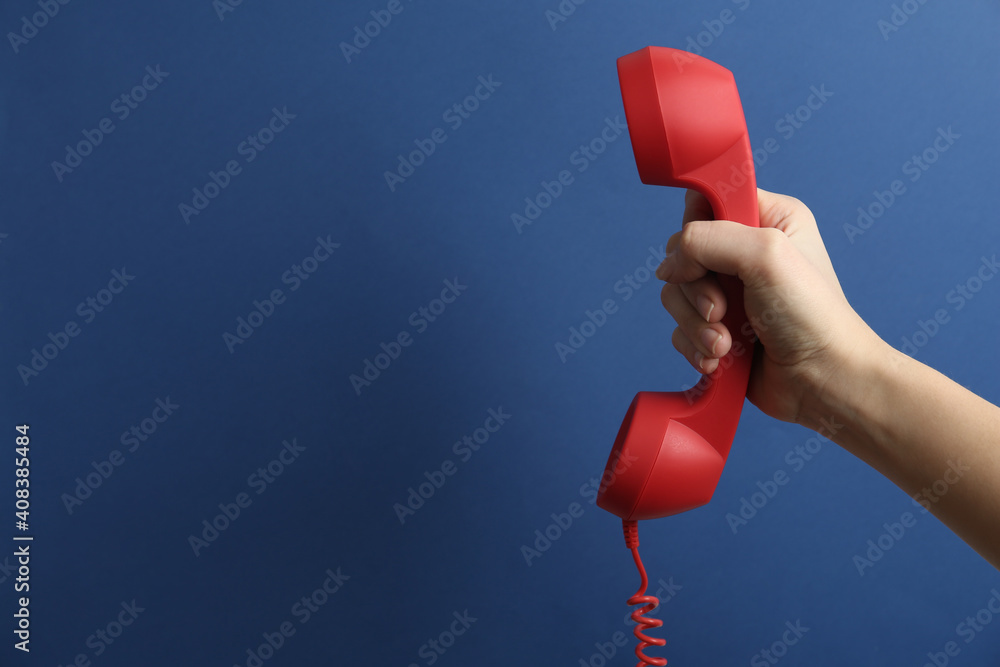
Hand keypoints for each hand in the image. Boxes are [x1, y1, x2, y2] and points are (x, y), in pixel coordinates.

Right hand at [655, 188, 882, 424]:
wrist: (822, 382)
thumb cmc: (811, 317)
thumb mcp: (763, 255)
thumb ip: (706, 239)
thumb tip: (669, 264)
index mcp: (768, 218)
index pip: (707, 200)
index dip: (696, 226)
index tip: (705, 256)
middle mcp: (746, 252)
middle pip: (682, 253)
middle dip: (695, 289)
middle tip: (723, 309)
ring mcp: (730, 293)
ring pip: (675, 294)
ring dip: (696, 324)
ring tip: (726, 343)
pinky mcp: (718, 328)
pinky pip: (680, 328)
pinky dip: (695, 346)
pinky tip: (721, 358)